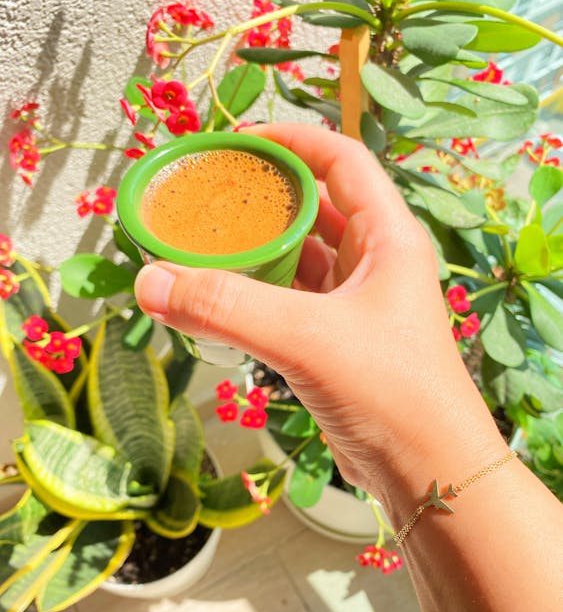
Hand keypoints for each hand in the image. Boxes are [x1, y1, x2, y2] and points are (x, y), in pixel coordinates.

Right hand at [135, 124, 505, 505]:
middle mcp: (376, 263)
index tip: (236, 142)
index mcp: (388, 238)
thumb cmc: (391, 394)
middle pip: (315, 207)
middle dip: (263, 196)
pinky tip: (223, 297)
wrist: (430, 472)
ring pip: (301, 258)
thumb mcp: (306, 339)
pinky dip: (259, 294)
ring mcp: (358, 304)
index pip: (341, 159)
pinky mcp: (340, 342)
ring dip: (258, 250)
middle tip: (208, 195)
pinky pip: (292, 301)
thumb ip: (227, 307)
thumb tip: (151, 282)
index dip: (291, 139)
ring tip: (206, 242)